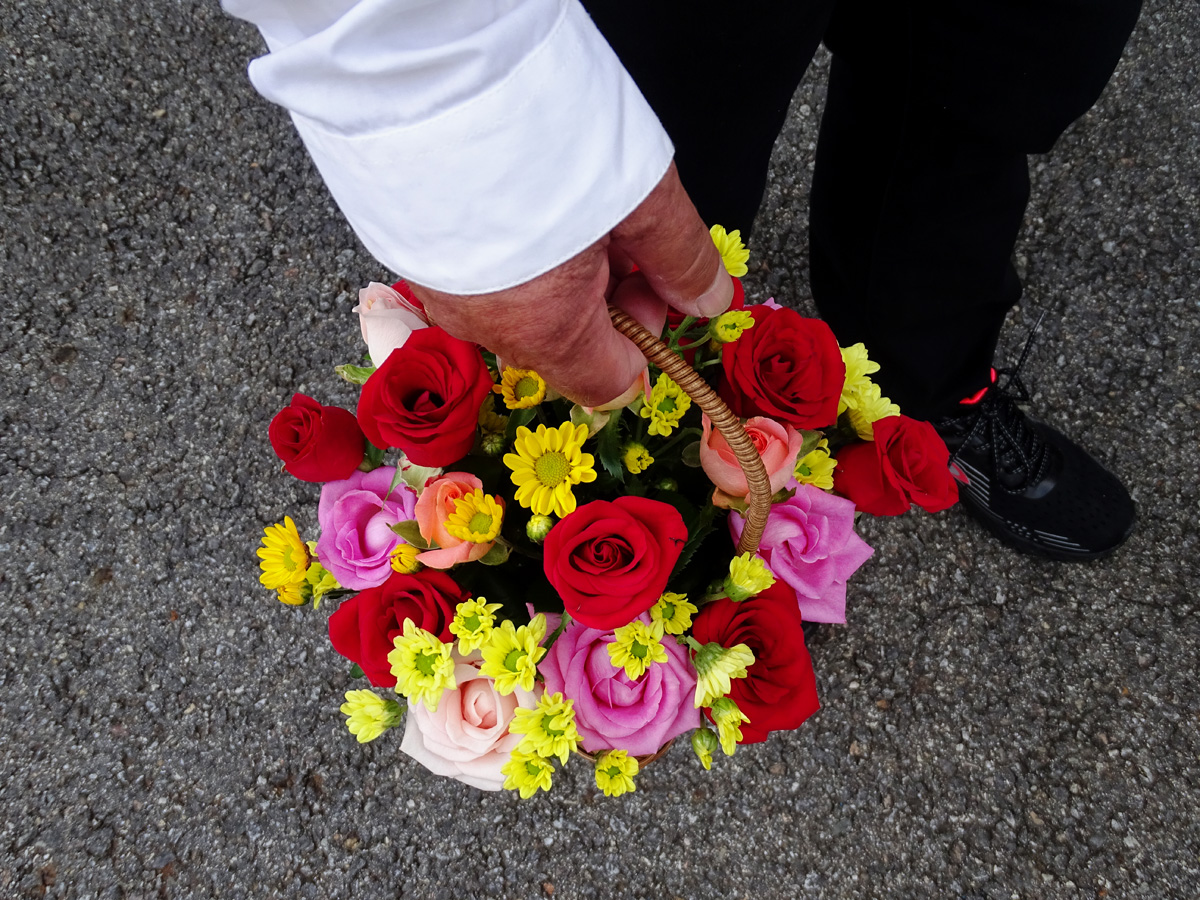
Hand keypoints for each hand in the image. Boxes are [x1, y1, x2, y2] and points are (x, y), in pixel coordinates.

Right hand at [407, 163, 732, 406]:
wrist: (430, 78)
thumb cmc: (539, 136)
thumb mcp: (640, 197)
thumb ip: (681, 260)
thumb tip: (709, 300)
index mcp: (545, 331)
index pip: (611, 383)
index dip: (646, 336)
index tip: (652, 278)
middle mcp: (486, 328)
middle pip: (566, 341)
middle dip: (601, 293)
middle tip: (613, 223)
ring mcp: (443, 293)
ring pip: (520, 306)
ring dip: (554, 269)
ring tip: (562, 197)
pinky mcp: (416, 255)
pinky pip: (478, 275)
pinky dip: (507, 248)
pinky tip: (519, 193)